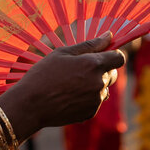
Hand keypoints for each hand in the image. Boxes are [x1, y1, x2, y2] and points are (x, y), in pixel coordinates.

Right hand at [0, 31, 124, 134]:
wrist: (30, 105)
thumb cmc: (44, 74)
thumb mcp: (64, 53)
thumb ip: (90, 44)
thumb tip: (109, 35)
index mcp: (94, 64)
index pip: (119, 58)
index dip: (112, 55)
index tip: (102, 55)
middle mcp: (99, 83)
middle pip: (113, 74)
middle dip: (102, 70)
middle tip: (79, 69)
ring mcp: (96, 100)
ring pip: (103, 88)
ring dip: (94, 85)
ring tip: (71, 84)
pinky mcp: (90, 113)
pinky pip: (95, 102)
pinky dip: (87, 98)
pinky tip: (68, 96)